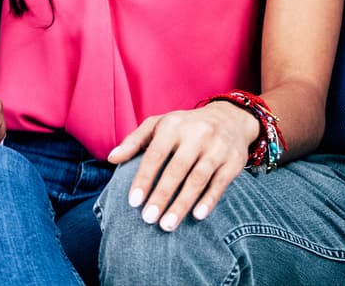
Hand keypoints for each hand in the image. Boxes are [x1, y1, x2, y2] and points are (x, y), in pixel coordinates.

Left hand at [107, 102, 258, 231]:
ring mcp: (217, 148)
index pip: (155, 154)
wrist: (230, 118)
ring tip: (167, 225)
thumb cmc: (185, 126)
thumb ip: (134, 141)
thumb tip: (111, 158)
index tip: (133, 202)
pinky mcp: (233, 161)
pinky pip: (219, 184)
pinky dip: (208, 201)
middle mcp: (197, 134)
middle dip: (162, 196)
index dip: (144, 179)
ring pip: (198, 179)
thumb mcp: (159, 125)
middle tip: (148, 219)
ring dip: (182, 204)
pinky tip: (197, 216)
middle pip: (176, 170)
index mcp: (174, 125)